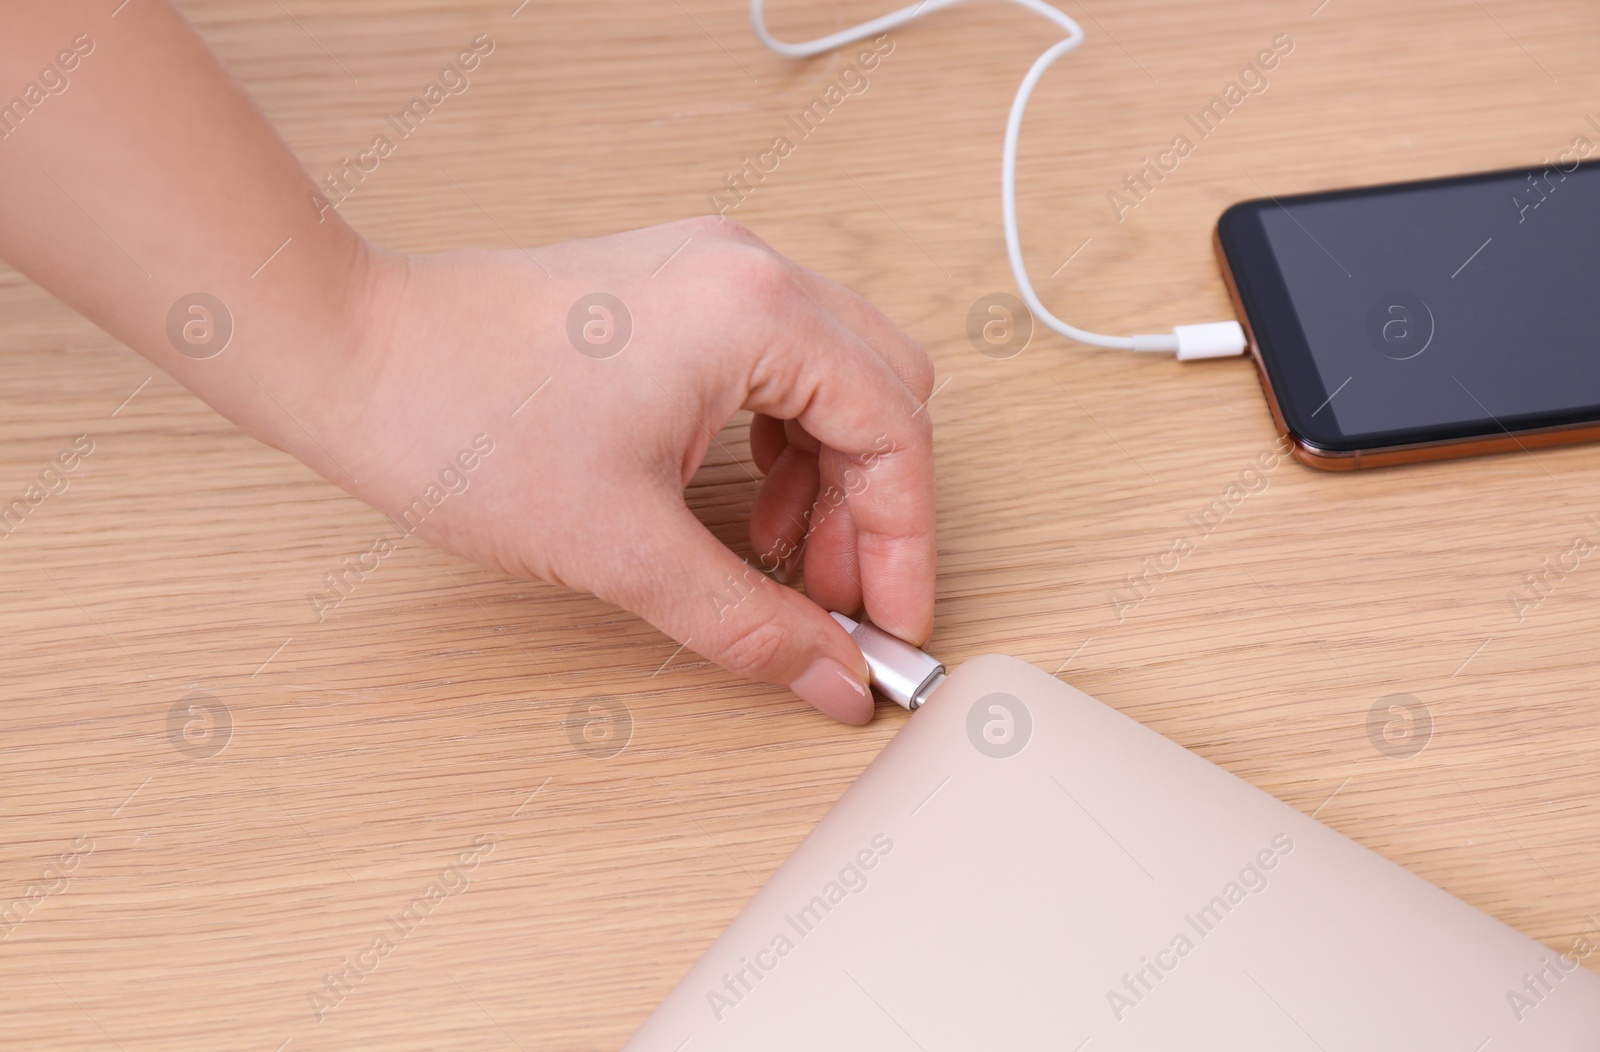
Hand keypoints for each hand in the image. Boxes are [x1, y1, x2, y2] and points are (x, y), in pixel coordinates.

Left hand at [298, 216, 935, 723]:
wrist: (352, 357)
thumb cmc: (463, 422)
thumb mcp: (624, 548)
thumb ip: (750, 622)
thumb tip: (833, 676)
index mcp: (758, 314)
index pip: (895, 436)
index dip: (905, 546)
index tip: (894, 625)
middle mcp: (749, 273)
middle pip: (885, 398)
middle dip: (875, 511)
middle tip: (841, 600)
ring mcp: (711, 273)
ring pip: (837, 381)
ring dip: (830, 479)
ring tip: (784, 559)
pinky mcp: (673, 292)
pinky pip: (779, 367)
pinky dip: (783, 443)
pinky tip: (740, 505)